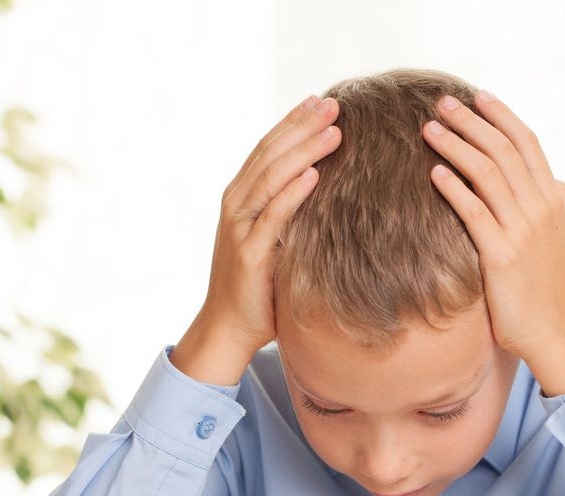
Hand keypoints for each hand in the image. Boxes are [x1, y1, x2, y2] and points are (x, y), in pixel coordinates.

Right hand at [171, 95, 341, 384]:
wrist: (230, 326)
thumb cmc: (259, 282)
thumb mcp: (273, 236)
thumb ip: (287, 209)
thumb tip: (321, 182)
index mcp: (241, 196)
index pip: (268, 148)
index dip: (294, 122)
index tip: (322, 100)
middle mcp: (236, 204)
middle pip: (270, 154)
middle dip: (302, 126)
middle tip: (334, 104)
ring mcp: (240, 227)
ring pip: (272, 178)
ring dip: (304, 151)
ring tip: (333, 131)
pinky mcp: (249, 254)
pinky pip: (273, 217)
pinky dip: (292, 193)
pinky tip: (314, 174)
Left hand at [422, 91, 564, 396]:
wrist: (554, 332)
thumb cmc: (555, 287)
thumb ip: (564, 207)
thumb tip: (557, 182)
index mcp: (555, 200)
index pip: (527, 145)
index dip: (502, 117)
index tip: (478, 97)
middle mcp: (541, 208)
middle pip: (503, 151)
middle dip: (472, 122)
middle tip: (443, 103)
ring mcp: (523, 231)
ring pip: (487, 174)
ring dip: (456, 146)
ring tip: (429, 128)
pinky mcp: (502, 256)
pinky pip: (475, 213)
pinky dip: (454, 189)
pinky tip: (435, 172)